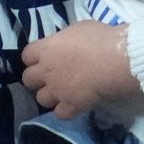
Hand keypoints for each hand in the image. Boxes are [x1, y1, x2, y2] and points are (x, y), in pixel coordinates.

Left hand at [21, 22, 140, 119]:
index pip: (27, 55)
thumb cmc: (100, 39)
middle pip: (28, 79)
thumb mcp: (78, 29)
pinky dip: (66, 110)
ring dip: (50, 96)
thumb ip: (64, 40)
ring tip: (63, 92)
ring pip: (41, 99)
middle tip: (52, 76)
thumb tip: (64, 45)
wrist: (116, 60)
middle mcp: (46, 71)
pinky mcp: (70, 106)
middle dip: (38, 78)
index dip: (34, 58)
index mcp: (46, 49)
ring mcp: (56, 91)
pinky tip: (75, 104)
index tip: (45, 57)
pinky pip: (60, 113)